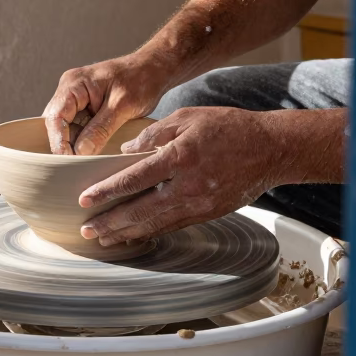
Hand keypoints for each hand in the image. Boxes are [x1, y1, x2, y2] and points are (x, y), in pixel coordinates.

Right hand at [43, 53, 172, 154]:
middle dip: (64, 144)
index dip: (59, 140)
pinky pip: (78, 127)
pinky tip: (90, 152)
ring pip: (66, 128)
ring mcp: (76, 98)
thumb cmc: (141, 79)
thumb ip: (100, 129)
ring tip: (83, 162)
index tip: (68, 160)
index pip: (55, 116)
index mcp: (74, 84)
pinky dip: (83, 140)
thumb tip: (81, 151)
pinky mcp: (85, 107)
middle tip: (75, 166)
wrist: (154, 69)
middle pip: (56, 123)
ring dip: (74, 144)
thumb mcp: (122, 106)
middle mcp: (70, 90)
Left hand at [77, 107, 284, 245]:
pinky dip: (151, 232)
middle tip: (87, 230)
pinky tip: (135, 235)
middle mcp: (188, 186)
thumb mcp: (187, 117)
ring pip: (156, 224)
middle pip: (140, 210)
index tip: (85, 200)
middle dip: (111, 223)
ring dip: (127, 233)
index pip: (134, 179)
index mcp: (180, 158)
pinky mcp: (208, 214)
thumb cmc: (229, 127)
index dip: (107, 191)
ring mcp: (199, 204)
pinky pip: (173, 226)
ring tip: (104, 239)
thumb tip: (125, 153)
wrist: (270, 150)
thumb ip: (154, 135)